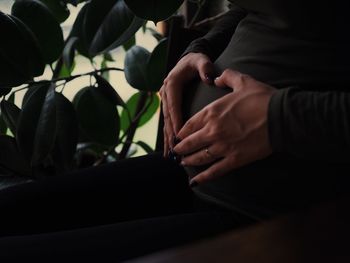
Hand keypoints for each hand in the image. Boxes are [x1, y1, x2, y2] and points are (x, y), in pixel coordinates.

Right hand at [159, 52, 214, 157]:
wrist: (189, 59)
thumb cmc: (196, 62)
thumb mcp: (201, 61)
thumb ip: (205, 67)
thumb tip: (209, 77)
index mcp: (172, 84)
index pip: (174, 105)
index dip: (176, 121)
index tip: (179, 136)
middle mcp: (166, 93)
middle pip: (167, 118)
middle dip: (171, 135)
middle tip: (175, 150)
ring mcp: (166, 101)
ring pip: (166, 123)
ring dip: (168, 139)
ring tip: (170, 155)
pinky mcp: (169, 106)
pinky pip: (168, 123)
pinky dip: (168, 136)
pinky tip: (169, 149)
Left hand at [173, 69, 276, 184]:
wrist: (281, 116)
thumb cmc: (262, 98)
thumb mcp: (242, 81)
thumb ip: (226, 77)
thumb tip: (216, 78)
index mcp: (212, 112)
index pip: (189, 125)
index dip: (181, 133)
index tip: (177, 136)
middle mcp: (213, 131)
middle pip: (190, 143)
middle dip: (180, 148)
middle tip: (176, 152)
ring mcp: (223, 146)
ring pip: (199, 157)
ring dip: (188, 161)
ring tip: (182, 163)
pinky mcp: (235, 159)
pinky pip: (215, 170)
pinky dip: (204, 177)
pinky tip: (195, 182)